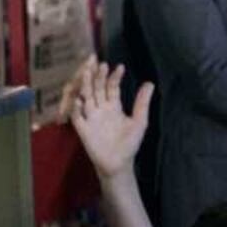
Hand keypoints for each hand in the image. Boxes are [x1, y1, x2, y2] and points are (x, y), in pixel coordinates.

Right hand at [65, 57, 154, 179]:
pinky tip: (79, 99)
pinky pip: (77, 117)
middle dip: (98, 76)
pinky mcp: (83, 129)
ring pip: (86, 97)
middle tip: (100, 63)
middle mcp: (100, 109)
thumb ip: (142, 103)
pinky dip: (76, 108)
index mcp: (113, 106)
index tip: (120, 67)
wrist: (119, 164)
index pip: (112, 87)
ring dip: (86, 85)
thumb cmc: (129, 143)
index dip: (114, 77)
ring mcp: (91, 118)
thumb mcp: (139, 121)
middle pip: (97, 88)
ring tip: (88, 72)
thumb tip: (150, 83)